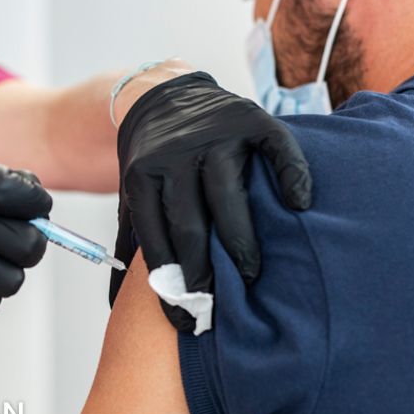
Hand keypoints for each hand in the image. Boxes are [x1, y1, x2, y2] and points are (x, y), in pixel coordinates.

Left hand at [111, 72, 311, 332]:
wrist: (162, 94)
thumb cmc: (152, 162)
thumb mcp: (132, 195)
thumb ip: (130, 241)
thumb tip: (115, 304)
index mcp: (141, 176)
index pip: (156, 237)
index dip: (169, 283)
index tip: (183, 319)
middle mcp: (174, 154)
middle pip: (190, 222)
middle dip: (203, 270)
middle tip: (218, 308)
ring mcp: (213, 134)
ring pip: (227, 193)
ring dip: (239, 239)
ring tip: (251, 274)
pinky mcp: (250, 119)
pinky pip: (275, 149)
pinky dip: (290, 175)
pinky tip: (298, 205)